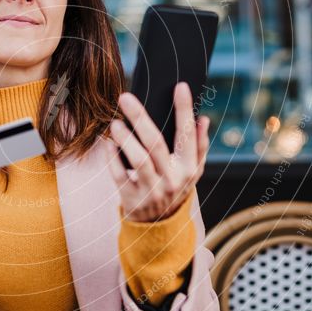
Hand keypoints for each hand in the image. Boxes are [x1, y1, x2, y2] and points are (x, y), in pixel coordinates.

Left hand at [104, 82, 209, 221]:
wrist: (159, 224)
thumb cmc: (175, 186)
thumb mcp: (192, 170)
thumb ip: (199, 146)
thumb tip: (203, 119)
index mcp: (189, 168)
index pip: (187, 135)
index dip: (184, 110)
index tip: (180, 86)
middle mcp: (172, 179)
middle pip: (156, 144)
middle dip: (140, 118)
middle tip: (125, 97)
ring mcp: (152, 190)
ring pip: (138, 160)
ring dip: (125, 138)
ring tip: (114, 122)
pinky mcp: (132, 198)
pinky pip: (120, 175)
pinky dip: (113, 158)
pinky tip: (109, 144)